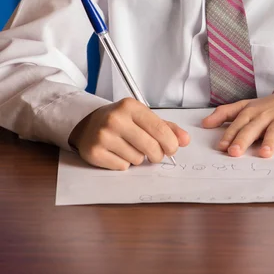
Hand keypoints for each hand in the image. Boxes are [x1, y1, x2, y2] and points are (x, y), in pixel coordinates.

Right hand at [68, 98, 189, 169]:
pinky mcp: (95, 152)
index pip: (160, 129)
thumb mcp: (142, 117)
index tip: (172, 148)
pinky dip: (124, 163)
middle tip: (153, 153)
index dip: (171, 143)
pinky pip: (122, 167)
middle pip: (150, 147)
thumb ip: (166, 127)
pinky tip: (117, 153)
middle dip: (156, 154)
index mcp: (131, 106)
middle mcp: (116, 119)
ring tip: (129, 147)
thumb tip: (185, 140)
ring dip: (137, 158)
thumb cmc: (121, 120)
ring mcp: (104, 136)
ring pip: (137, 159)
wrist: (88, 124)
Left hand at [202, 90, 273, 157]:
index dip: (230, 134)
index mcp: (251, 112)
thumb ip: (225, 114)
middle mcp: (265, 114)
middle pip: (253, 127)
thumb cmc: (266, 107)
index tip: (222, 146)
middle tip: (235, 152)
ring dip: (269, 142)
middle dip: (243, 139)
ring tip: (264, 154)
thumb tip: (204, 124)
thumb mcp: (245, 107)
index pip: (238, 123)